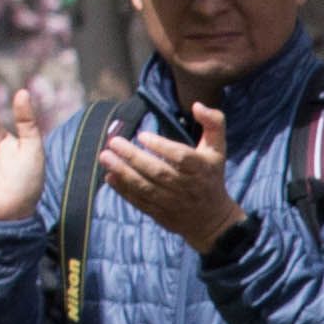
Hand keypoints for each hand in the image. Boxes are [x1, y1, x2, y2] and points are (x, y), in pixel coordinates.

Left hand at [95, 102, 244, 252]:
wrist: (212, 218)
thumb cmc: (211, 176)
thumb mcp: (218, 149)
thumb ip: (213, 123)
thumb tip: (197, 105)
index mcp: (202, 169)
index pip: (181, 157)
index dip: (161, 146)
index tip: (142, 135)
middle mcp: (188, 187)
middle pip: (158, 172)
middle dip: (133, 157)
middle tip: (114, 142)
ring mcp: (173, 203)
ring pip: (146, 188)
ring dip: (123, 172)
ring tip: (105, 156)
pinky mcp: (161, 214)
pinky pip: (140, 202)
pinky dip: (123, 190)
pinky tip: (110, 176)